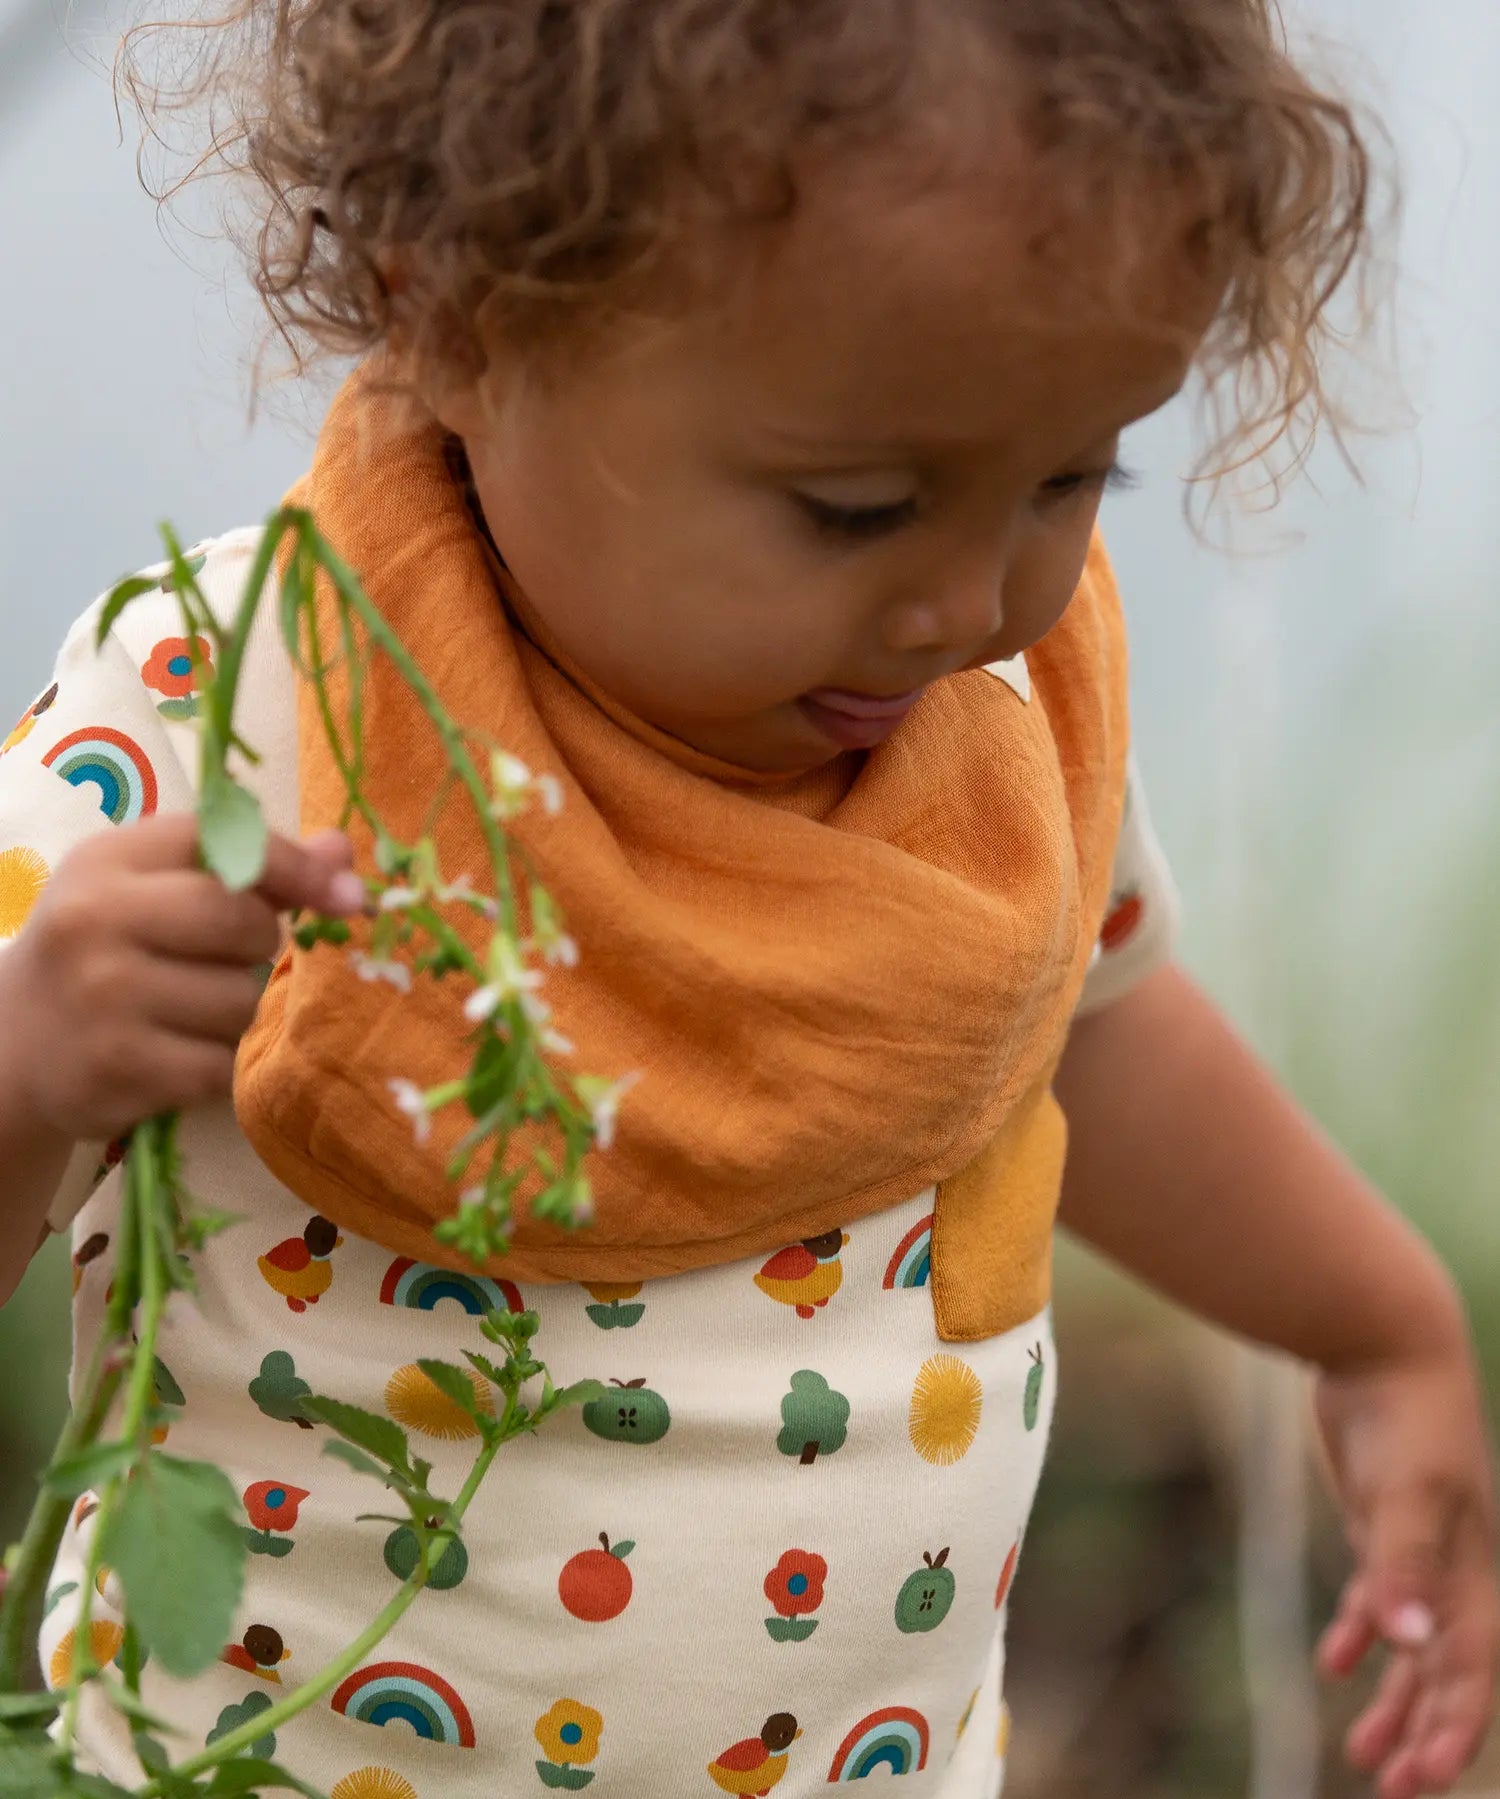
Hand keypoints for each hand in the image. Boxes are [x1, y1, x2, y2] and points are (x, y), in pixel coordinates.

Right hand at [0, 814, 365, 1140]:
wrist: (17, 1041)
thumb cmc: (107, 948)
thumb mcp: (156, 886)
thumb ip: (251, 866)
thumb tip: (341, 855)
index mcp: (109, 861)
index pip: (225, 845)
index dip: (296, 869)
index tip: (348, 895)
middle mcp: (96, 921)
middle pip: (245, 924)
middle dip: (261, 945)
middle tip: (226, 959)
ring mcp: (102, 999)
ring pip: (241, 1001)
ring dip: (236, 1012)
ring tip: (187, 1011)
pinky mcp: (115, 1070)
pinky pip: (220, 1064)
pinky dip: (216, 1064)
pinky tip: (175, 1054)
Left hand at [1316, 1337, 1498, 1798]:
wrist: (1383, 1341)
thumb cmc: (1407, 1414)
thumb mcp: (1406, 1492)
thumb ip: (1404, 1567)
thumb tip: (1409, 1644)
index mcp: (1472, 1573)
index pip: (1470, 1673)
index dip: (1452, 1729)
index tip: (1419, 1782)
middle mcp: (1452, 1569)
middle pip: (1446, 1672)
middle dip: (1424, 1732)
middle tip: (1393, 1792)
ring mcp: (1417, 1547)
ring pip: (1411, 1644)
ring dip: (1393, 1699)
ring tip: (1364, 1757)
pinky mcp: (1380, 1523)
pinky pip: (1376, 1596)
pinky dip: (1359, 1635)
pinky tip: (1335, 1665)